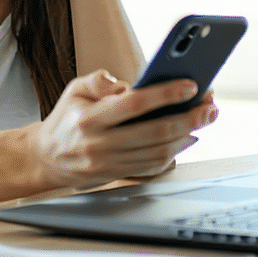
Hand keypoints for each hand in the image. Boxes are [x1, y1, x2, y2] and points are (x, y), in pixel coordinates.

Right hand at [27, 69, 219, 189]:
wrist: (46, 158)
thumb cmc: (67, 117)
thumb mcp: (74, 89)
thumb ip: (98, 80)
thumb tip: (123, 83)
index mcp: (90, 117)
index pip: (134, 104)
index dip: (165, 94)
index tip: (191, 85)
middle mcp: (99, 144)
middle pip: (153, 132)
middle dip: (188, 118)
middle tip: (210, 107)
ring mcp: (109, 164)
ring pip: (157, 153)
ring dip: (186, 137)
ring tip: (204, 120)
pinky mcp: (116, 176)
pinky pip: (151, 168)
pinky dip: (173, 154)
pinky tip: (186, 139)